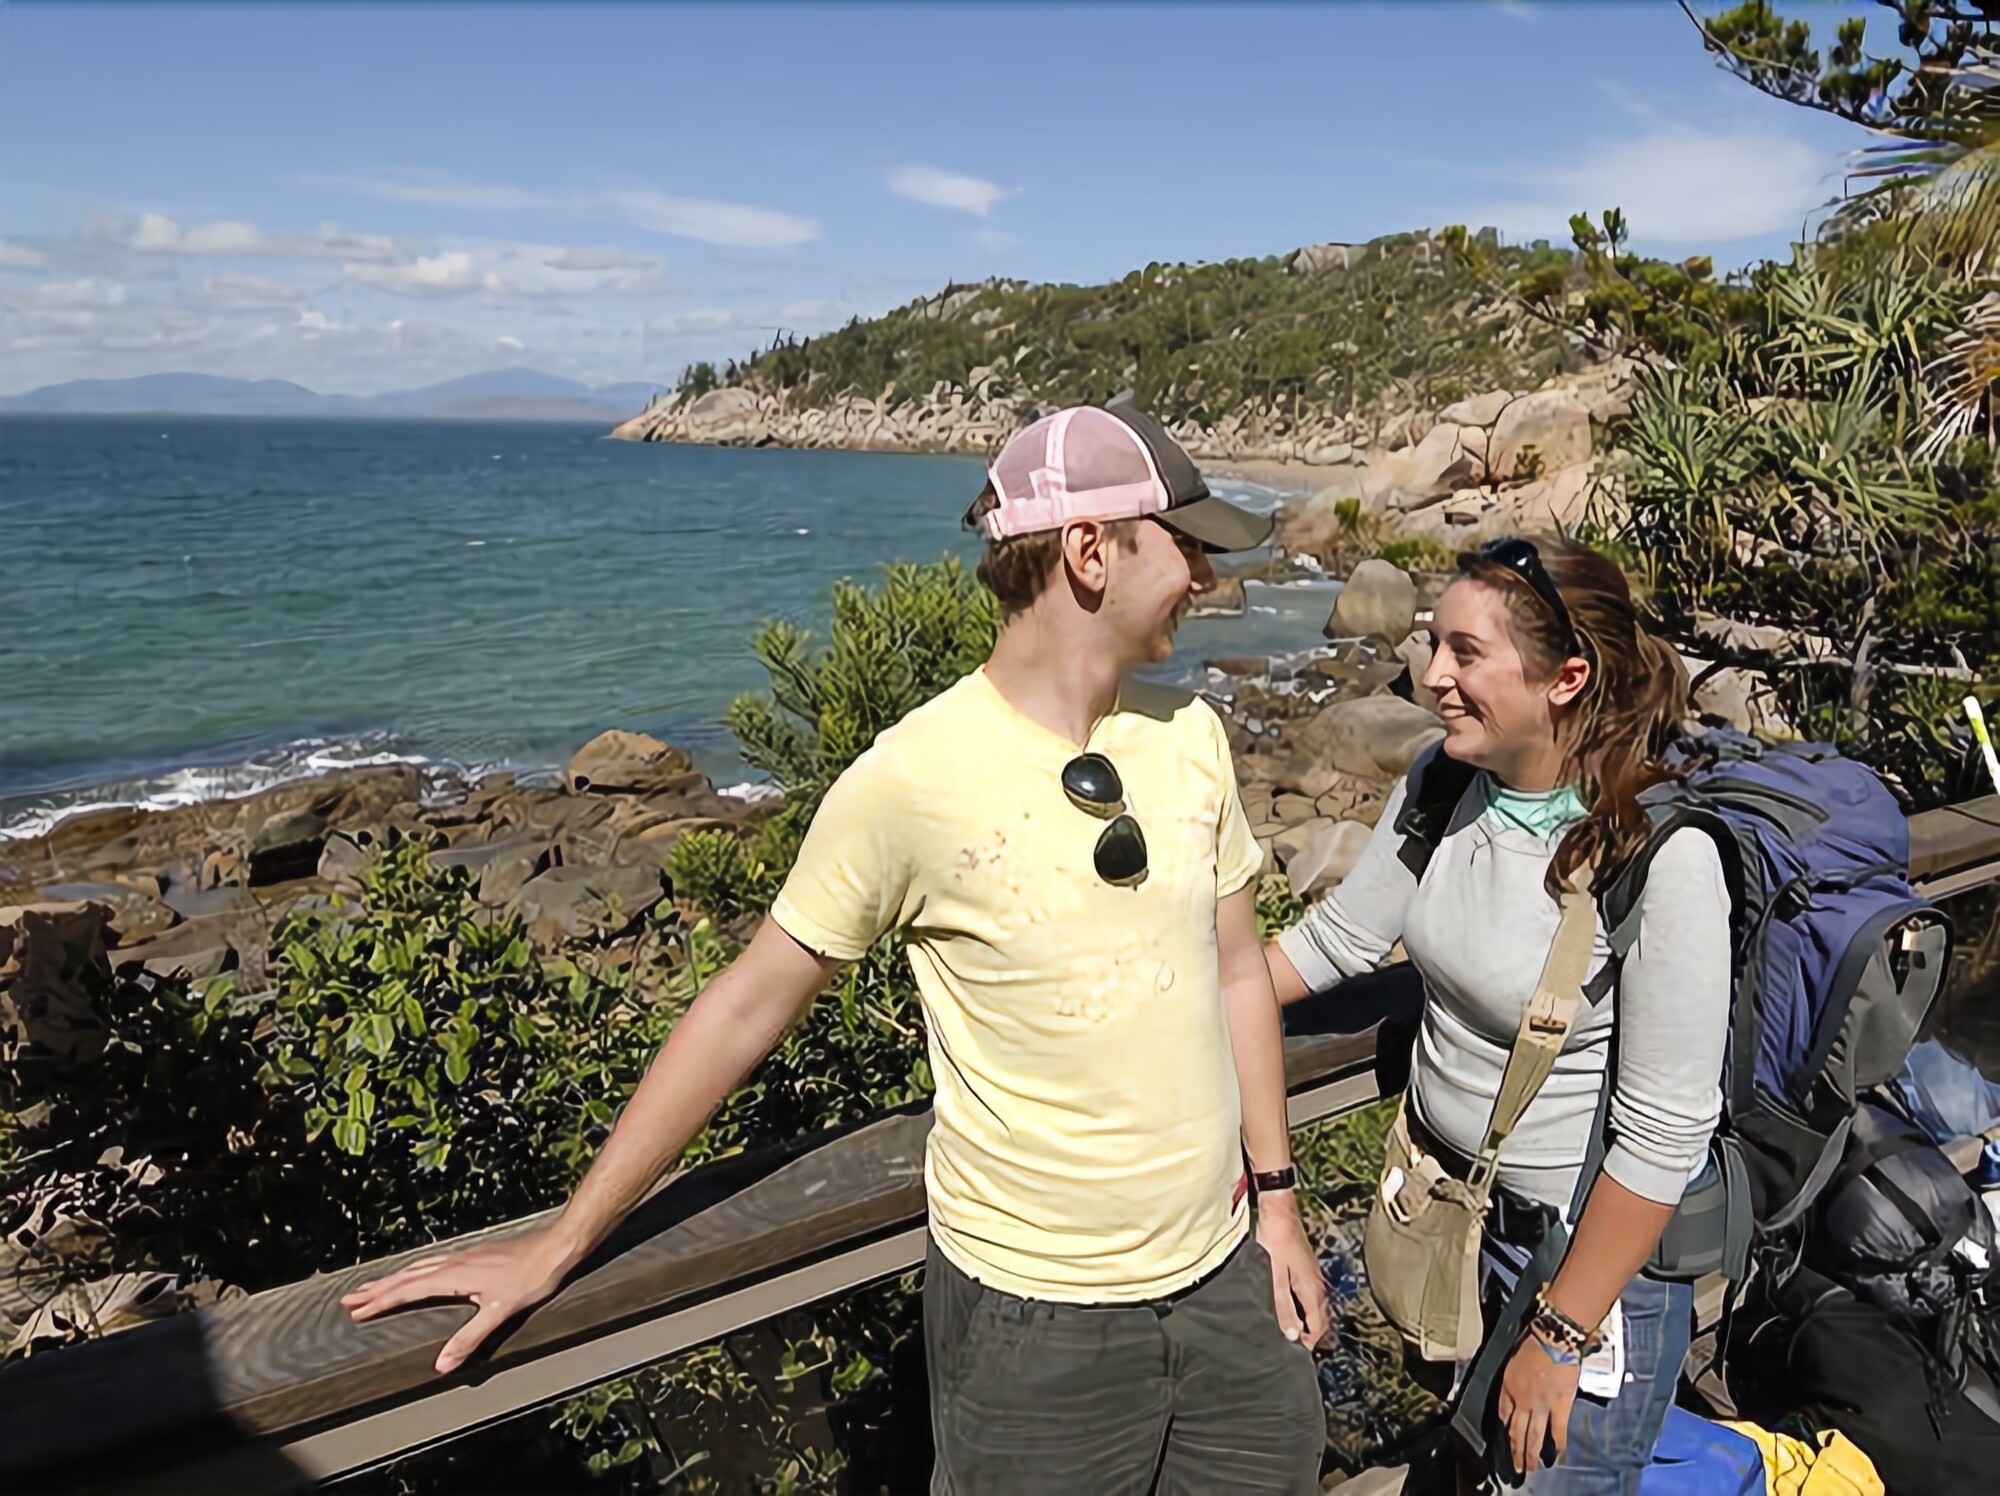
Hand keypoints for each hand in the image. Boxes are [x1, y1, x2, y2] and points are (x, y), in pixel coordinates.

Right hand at [341, 1227, 574, 1373]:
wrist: (556, 1245)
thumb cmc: (531, 1277)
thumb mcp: (499, 1311)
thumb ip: (469, 1339)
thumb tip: (440, 1365)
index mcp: (453, 1275)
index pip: (407, 1290)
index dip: (380, 1302)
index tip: (356, 1312)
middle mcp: (453, 1262)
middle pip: (406, 1276)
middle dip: (377, 1289)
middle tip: (349, 1300)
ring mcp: (463, 1256)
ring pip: (418, 1267)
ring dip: (393, 1278)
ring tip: (373, 1287)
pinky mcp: (473, 1255)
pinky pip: (432, 1262)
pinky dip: (414, 1270)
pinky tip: (418, 1273)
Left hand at [1255, 1195, 1330, 1347]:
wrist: (1278, 1209)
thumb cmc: (1274, 1240)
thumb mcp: (1273, 1276)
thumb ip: (1282, 1305)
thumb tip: (1292, 1335)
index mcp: (1312, 1289)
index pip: (1318, 1327)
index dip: (1307, 1343)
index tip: (1291, 1356)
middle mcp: (1316, 1284)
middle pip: (1317, 1319)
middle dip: (1304, 1334)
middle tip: (1283, 1346)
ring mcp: (1311, 1275)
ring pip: (1311, 1307)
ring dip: (1301, 1320)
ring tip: (1281, 1330)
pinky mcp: (1303, 1268)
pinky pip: (1304, 1295)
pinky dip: (1297, 1306)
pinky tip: (1281, 1307)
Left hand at [1497, 1329, 1580, 1474]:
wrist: (1553, 1341)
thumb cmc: (1533, 1345)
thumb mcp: (1513, 1362)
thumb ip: (1513, 1381)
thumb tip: (1515, 1394)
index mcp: (1509, 1388)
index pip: (1503, 1413)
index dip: (1505, 1428)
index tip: (1506, 1440)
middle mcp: (1522, 1401)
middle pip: (1516, 1430)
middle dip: (1516, 1450)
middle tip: (1516, 1467)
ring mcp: (1541, 1406)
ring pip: (1534, 1435)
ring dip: (1531, 1453)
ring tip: (1531, 1468)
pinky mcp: (1560, 1406)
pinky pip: (1558, 1429)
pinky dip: (1558, 1442)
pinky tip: (1558, 1453)